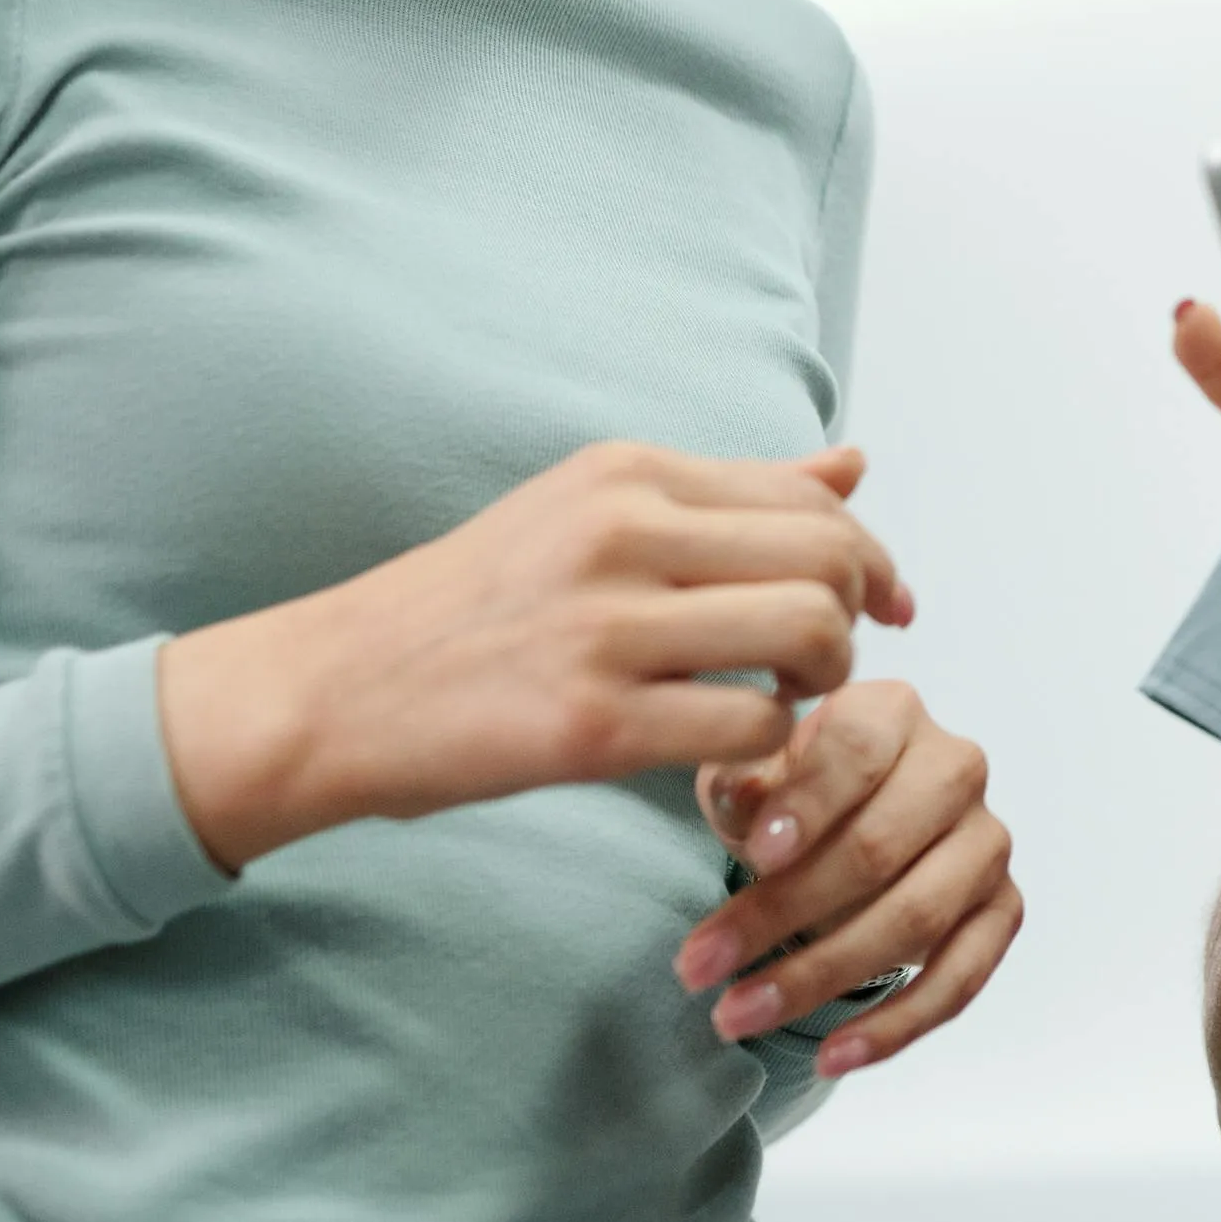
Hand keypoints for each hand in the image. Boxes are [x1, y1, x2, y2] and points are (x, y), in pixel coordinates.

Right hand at [158, 441, 913, 872]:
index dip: (871, 553)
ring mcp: (608, 628)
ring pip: (807, 634)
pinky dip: (769, 750)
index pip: (807, 493)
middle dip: (859, 616)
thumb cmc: (471, 606)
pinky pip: (749, 728)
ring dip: (824, 682)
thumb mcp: (590, 512)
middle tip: (829, 663)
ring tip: (784, 704)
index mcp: (628, 473)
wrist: (331, 689)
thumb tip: (854, 465)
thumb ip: (727, 494)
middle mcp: (624, 532)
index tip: (889, 603)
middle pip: (827, 557)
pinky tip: (732, 756)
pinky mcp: (592, 725)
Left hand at [675, 681, 1019, 1077]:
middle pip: (879, 846)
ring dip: (823, 977)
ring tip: (739, 1015)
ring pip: (916, 917)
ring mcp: (986, 841)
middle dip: (783, 914)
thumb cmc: (796, 795)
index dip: (808, 805)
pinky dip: (896, 1026)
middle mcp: (956, 767)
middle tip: (700, 967)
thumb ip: (743, 784)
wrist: (851, 821)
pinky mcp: (1003, 908)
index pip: (857, 751)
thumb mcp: (753, 776)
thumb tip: (742, 801)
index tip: (756, 855)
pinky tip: (833, 1056)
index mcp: (892, 712)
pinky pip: (960, 978)